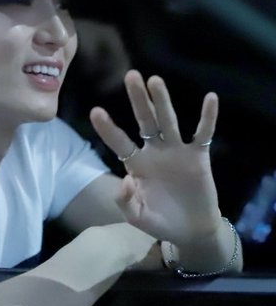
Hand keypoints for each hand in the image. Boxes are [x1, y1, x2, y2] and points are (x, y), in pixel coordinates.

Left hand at [89, 70, 220, 246]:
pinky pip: (203, 133)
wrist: (190, 230)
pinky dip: (207, 117)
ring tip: (155, 80)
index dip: (108, 128)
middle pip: (144, 120)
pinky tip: (210, 98)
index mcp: (136, 163)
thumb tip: (126, 181)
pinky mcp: (199, 155)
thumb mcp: (137, 217)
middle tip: (131, 76)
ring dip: (163, 101)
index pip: (119, 142)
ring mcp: (176, 150)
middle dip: (138, 100)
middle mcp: (154, 151)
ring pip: (168, 121)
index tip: (95, 110)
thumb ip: (126, 202)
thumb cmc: (159, 220)